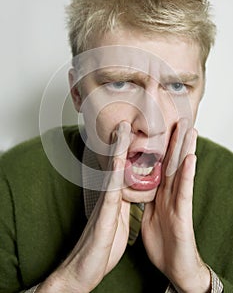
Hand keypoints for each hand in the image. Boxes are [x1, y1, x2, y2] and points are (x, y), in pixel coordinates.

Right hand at [38, 121, 130, 292]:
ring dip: (118, 149)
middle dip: (121, 141)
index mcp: (115, 197)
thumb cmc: (102, 244)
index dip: (127, 149)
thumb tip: (127, 186)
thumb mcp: (117, 218)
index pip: (122, 168)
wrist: (84, 269)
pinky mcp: (104, 217)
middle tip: (126, 118)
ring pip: (113, 171)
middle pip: (116, 163)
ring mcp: (104, 204)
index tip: (132, 130)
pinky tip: (117, 161)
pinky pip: (111, 192)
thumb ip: (121, 200)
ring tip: (121, 128)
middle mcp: (108, 196)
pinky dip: (114, 174)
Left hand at [141, 118, 210, 292]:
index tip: (162, 127)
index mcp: (161, 194)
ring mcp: (178, 204)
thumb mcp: (151, 215)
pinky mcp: (183, 216)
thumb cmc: (164, 242)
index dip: (162, 146)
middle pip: (173, 162)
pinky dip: (186, 175)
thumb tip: (141, 185)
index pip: (162, 165)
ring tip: (190, 129)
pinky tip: (189, 158)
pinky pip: (184, 192)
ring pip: (181, 171)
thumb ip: (148, 198)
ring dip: (185, 149)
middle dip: (177, 140)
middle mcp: (171, 195)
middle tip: (181, 118)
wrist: (175, 268)